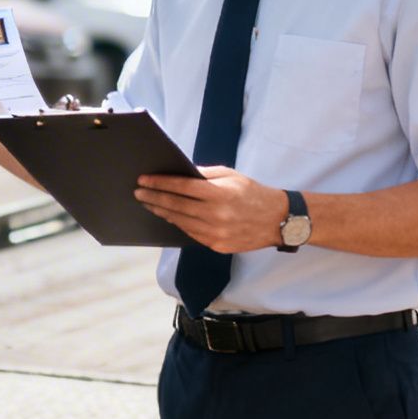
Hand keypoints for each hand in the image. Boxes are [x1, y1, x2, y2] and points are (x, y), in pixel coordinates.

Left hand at [134, 167, 288, 253]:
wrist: (279, 220)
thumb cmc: (253, 194)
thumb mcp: (232, 176)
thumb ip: (205, 174)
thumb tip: (180, 173)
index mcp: (220, 194)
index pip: (181, 187)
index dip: (159, 183)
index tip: (143, 180)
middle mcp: (216, 215)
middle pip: (176, 206)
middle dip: (153, 198)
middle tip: (138, 193)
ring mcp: (216, 233)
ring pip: (179, 222)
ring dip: (161, 212)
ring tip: (149, 204)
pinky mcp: (216, 245)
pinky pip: (190, 233)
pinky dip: (177, 224)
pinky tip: (168, 216)